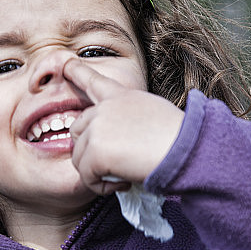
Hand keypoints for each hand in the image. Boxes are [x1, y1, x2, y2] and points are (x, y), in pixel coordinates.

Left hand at [63, 59, 184, 194]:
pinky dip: (100, 186)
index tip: (65, 63)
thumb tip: (118, 142)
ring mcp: (98, 127)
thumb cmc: (178, 138)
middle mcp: (105, 108)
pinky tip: (121, 183)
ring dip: (97, 172)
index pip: (94, 81)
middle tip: (115, 163)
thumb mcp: (153, 115)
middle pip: (77, 130)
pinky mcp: (95, 150)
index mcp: (121, 96)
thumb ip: (127, 120)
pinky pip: (86, 176)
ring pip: (79, 158)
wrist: (185, 149)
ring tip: (123, 175)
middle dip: (89, 151)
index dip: (77, 72)